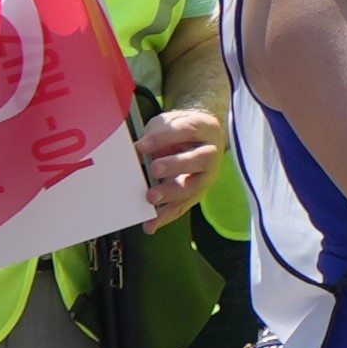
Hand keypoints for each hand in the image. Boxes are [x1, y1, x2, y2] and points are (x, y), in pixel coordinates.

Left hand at [136, 108, 225, 228]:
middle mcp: (211, 153)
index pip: (188, 130)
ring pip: (192, 187)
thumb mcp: (169, 122)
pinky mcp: (196, 195)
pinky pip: (182, 207)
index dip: (165, 137)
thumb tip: (135, 151)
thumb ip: (154, 134)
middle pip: (198, 159)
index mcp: (205, 128)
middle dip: (176, 165)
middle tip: (155, 169)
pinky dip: (165, 217)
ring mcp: (206, 176)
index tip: (143, 145)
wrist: (200, 141)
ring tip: (151, 197)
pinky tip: (150, 225)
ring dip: (171, 193)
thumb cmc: (180, 131)